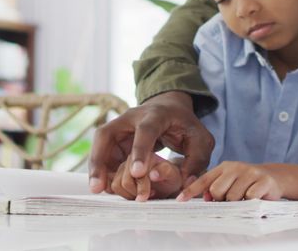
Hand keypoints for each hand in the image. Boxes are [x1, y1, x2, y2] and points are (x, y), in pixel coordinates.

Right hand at [88, 91, 213, 196]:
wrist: (169, 108)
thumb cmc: (185, 125)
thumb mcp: (200, 139)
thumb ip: (197, 160)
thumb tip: (185, 183)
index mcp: (156, 115)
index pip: (146, 131)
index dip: (140, 151)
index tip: (137, 174)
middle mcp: (131, 118)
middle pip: (108, 134)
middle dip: (100, 159)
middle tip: (98, 186)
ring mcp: (119, 127)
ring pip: (100, 145)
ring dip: (96, 167)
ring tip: (96, 189)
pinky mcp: (114, 139)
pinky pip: (103, 155)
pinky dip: (101, 170)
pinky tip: (103, 186)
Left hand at [177, 161, 283, 201]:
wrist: (275, 178)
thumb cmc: (248, 183)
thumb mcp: (231, 181)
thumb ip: (216, 187)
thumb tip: (205, 198)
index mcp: (225, 167)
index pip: (204, 180)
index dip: (191, 190)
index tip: (180, 200)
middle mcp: (236, 167)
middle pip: (216, 190)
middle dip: (221, 200)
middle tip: (231, 199)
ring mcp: (250, 173)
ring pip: (232, 196)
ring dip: (237, 202)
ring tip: (245, 198)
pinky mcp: (263, 180)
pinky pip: (249, 197)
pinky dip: (251, 202)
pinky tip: (255, 197)